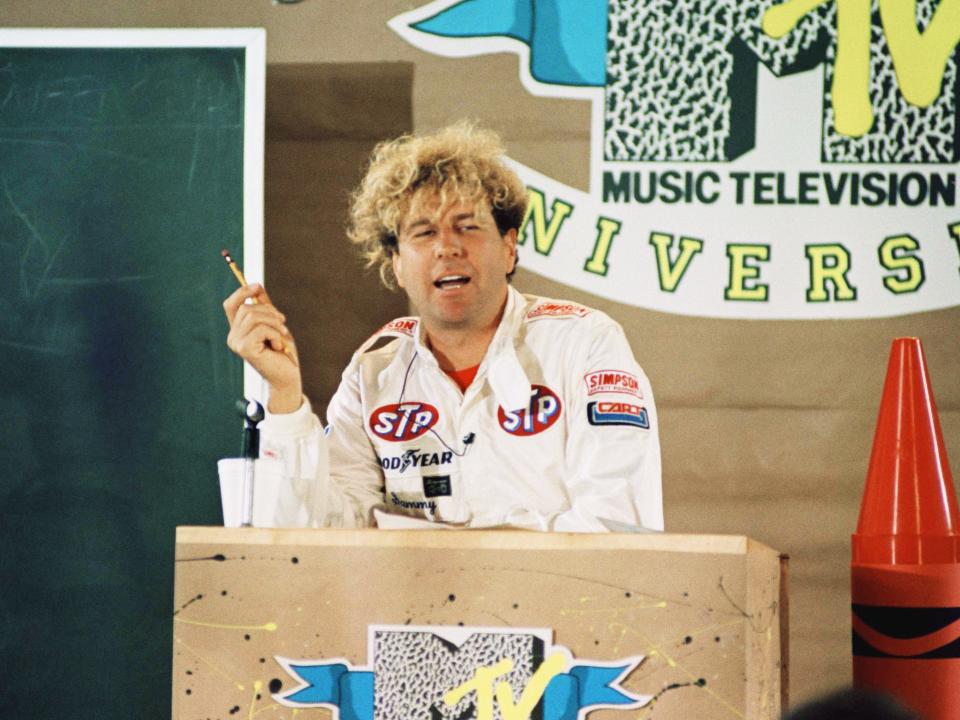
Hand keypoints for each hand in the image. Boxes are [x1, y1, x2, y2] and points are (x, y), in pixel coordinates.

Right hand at [223, 284, 302, 412]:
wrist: (288, 376)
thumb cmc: (283, 352)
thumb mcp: (274, 324)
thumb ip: (264, 308)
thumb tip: (257, 285)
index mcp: (238, 330)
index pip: (231, 304)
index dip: (242, 292)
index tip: (258, 285)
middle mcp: (233, 337)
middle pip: (246, 308)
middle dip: (269, 311)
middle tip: (282, 323)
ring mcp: (236, 343)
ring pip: (254, 316)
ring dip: (274, 323)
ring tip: (282, 335)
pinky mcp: (244, 349)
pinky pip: (261, 329)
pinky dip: (275, 334)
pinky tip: (278, 346)